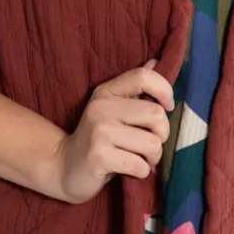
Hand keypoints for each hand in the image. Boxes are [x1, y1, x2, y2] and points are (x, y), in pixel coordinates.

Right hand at [51, 59, 174, 204]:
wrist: (65, 167)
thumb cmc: (99, 138)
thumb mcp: (113, 108)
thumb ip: (135, 88)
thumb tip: (156, 61)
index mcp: (107, 91)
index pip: (143, 76)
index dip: (164, 90)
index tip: (167, 106)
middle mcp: (102, 107)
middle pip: (156, 115)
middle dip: (161, 135)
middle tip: (150, 144)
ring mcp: (99, 131)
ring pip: (152, 144)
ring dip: (152, 158)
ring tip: (139, 159)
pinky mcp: (99, 156)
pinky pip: (140, 165)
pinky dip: (141, 172)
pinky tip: (129, 170)